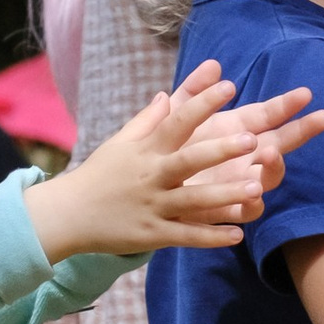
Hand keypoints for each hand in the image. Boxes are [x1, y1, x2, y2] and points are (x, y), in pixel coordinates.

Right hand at [26, 64, 323, 261]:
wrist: (67, 214)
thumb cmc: (98, 175)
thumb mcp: (119, 143)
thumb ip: (147, 121)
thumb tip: (166, 95)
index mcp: (147, 150)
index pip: (178, 121)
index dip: (203, 103)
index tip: (229, 85)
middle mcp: (151, 176)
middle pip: (189, 161)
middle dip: (220, 150)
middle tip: (252, 139)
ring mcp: (153, 207)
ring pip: (193, 202)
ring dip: (225, 195)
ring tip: (256, 188)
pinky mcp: (152, 235)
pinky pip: (185, 236)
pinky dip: (211, 237)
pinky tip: (237, 235)